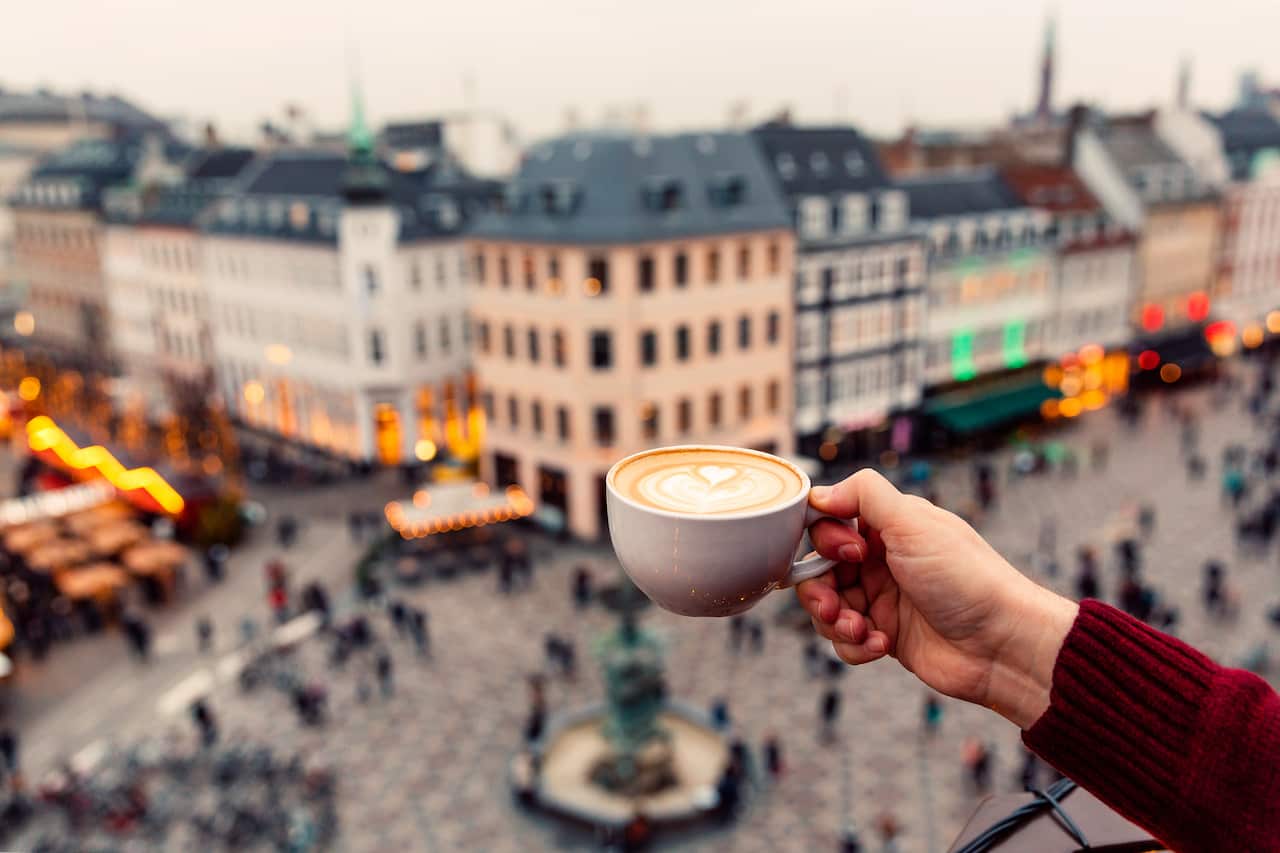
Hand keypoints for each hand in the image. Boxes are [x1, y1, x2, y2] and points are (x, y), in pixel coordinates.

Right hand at [796, 469, 1077, 728]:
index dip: (825, 540)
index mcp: (887, 526)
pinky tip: (881, 645)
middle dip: (819, 590)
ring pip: (827, 607)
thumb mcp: (913, 523)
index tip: (849, 554)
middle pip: (819, 569)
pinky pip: (846, 640)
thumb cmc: (966, 578)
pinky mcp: (885, 636)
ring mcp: (882, 600)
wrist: (1003, 644)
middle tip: (833, 607)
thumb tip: (818, 493)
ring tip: (861, 630)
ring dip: (835, 622)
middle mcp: (880, 560)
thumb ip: (863, 494)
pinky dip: (854, 645)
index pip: (829, 523)